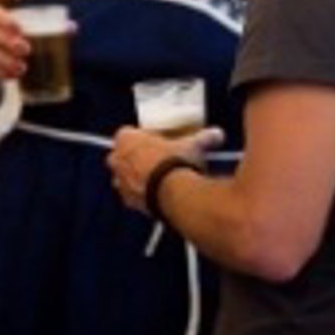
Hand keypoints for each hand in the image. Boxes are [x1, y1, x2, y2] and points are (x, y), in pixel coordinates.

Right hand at [0, 3, 28, 86]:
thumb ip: (14, 38)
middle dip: (5, 41)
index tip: (19, 30)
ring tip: (19, 67)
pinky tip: (7, 75)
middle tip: (24, 50)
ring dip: (1, 60)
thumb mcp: (9, 37)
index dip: (3, 20)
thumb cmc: (0, 46)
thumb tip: (21, 45)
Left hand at [106, 126, 224, 213]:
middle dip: (134, 157)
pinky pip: (131, 196)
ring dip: (135, 177)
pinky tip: (158, 194)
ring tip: (157, 179)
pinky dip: (141, 195)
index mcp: (126, 139)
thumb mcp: (192, 145)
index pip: (129, 133)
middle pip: (121, 155)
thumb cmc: (174, 163)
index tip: (157, 141)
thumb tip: (217, 134)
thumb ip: (203, 138)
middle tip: (155, 159)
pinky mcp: (128, 201)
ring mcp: (120, 181)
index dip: (143, 137)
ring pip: (122, 176)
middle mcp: (117, 159)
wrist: (172, 193)